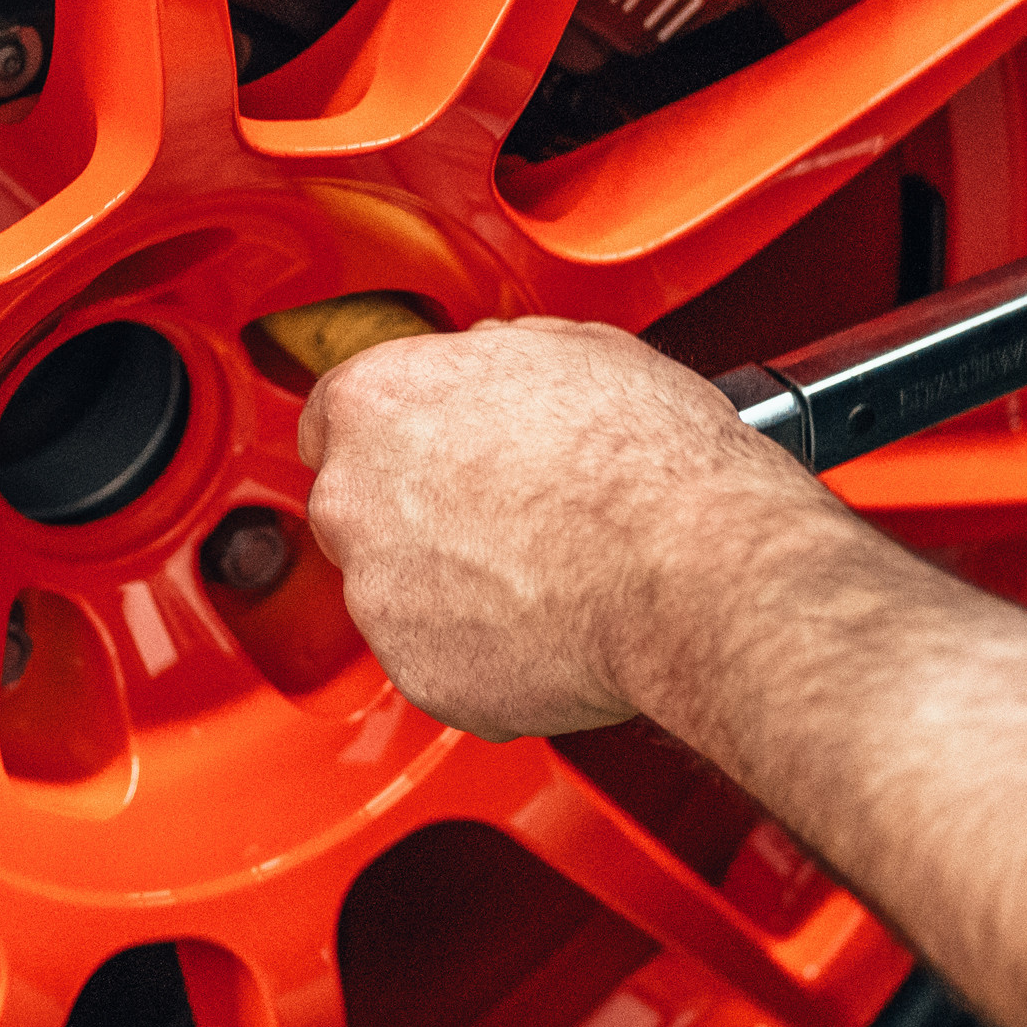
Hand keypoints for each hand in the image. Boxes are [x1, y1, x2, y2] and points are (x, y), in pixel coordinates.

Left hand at [292, 317, 829, 737]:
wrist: (694, 569)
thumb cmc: (649, 460)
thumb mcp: (576, 351)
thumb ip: (497, 356)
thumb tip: (497, 363)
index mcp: (380, 401)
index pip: (332, 414)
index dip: (392, 434)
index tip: (426, 449)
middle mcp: (355, 499)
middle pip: (356, 505)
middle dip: (416, 512)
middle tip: (503, 514)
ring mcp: (379, 596)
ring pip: (396, 590)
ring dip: (449, 585)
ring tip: (542, 573)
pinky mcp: (418, 674)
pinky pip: (436, 658)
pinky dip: (481, 650)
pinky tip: (547, 624)